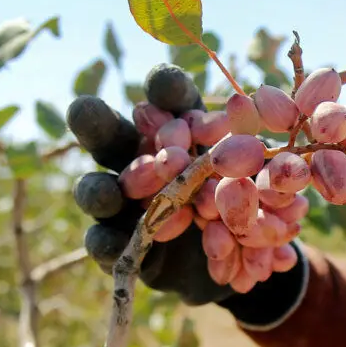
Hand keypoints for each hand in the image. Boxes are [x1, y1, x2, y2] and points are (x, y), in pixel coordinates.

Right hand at [67, 63, 232, 305]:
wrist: (242, 262)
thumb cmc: (250, 205)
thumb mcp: (261, 179)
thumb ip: (250, 154)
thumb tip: (251, 115)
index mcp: (178, 132)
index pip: (166, 103)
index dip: (163, 92)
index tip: (164, 85)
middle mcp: (140, 160)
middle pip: (112, 136)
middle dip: (97, 123)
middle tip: (85, 110)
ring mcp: (123, 204)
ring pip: (99, 191)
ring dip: (102, 191)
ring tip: (110, 194)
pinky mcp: (119, 245)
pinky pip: (104, 243)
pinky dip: (107, 243)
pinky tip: (112, 245)